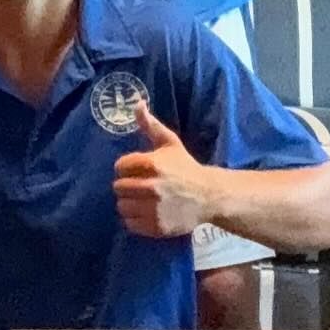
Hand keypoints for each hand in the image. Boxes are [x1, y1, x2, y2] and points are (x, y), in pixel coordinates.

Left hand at [113, 102, 213, 237]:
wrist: (210, 197)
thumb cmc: (186, 168)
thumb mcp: (170, 143)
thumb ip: (150, 124)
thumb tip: (137, 102)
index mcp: (153, 164)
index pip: (120, 166)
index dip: (126, 167)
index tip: (137, 169)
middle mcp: (153, 187)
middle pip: (118, 187)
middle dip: (127, 185)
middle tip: (140, 185)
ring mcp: (155, 208)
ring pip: (122, 206)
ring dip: (129, 203)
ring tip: (142, 199)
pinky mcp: (157, 226)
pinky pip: (130, 223)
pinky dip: (135, 219)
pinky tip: (147, 212)